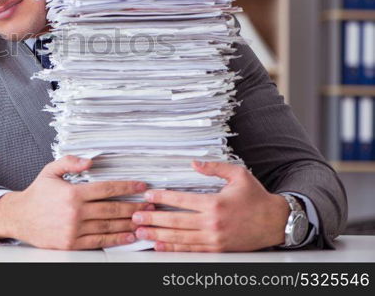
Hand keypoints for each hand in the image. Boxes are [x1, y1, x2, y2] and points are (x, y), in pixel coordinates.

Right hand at [0, 155, 152, 249]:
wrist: (19, 218)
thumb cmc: (37, 194)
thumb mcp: (50, 171)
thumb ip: (70, 162)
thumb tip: (90, 160)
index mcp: (72, 193)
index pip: (107, 189)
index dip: (127, 186)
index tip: (141, 186)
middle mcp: (75, 212)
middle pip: (112, 209)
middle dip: (134, 206)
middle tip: (150, 205)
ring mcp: (74, 230)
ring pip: (109, 226)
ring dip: (130, 223)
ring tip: (145, 219)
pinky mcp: (72, 243)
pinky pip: (100, 241)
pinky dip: (117, 239)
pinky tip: (128, 236)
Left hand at [132, 160, 289, 251]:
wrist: (276, 222)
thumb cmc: (257, 198)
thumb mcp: (238, 175)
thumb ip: (214, 167)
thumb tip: (194, 162)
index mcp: (215, 204)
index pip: (181, 201)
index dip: (162, 198)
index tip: (148, 196)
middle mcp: (212, 223)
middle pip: (175, 222)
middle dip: (152, 219)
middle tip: (135, 217)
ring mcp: (214, 239)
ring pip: (180, 238)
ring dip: (158, 236)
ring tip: (141, 233)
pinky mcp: (217, 249)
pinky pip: (191, 250)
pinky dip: (174, 249)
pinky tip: (160, 246)